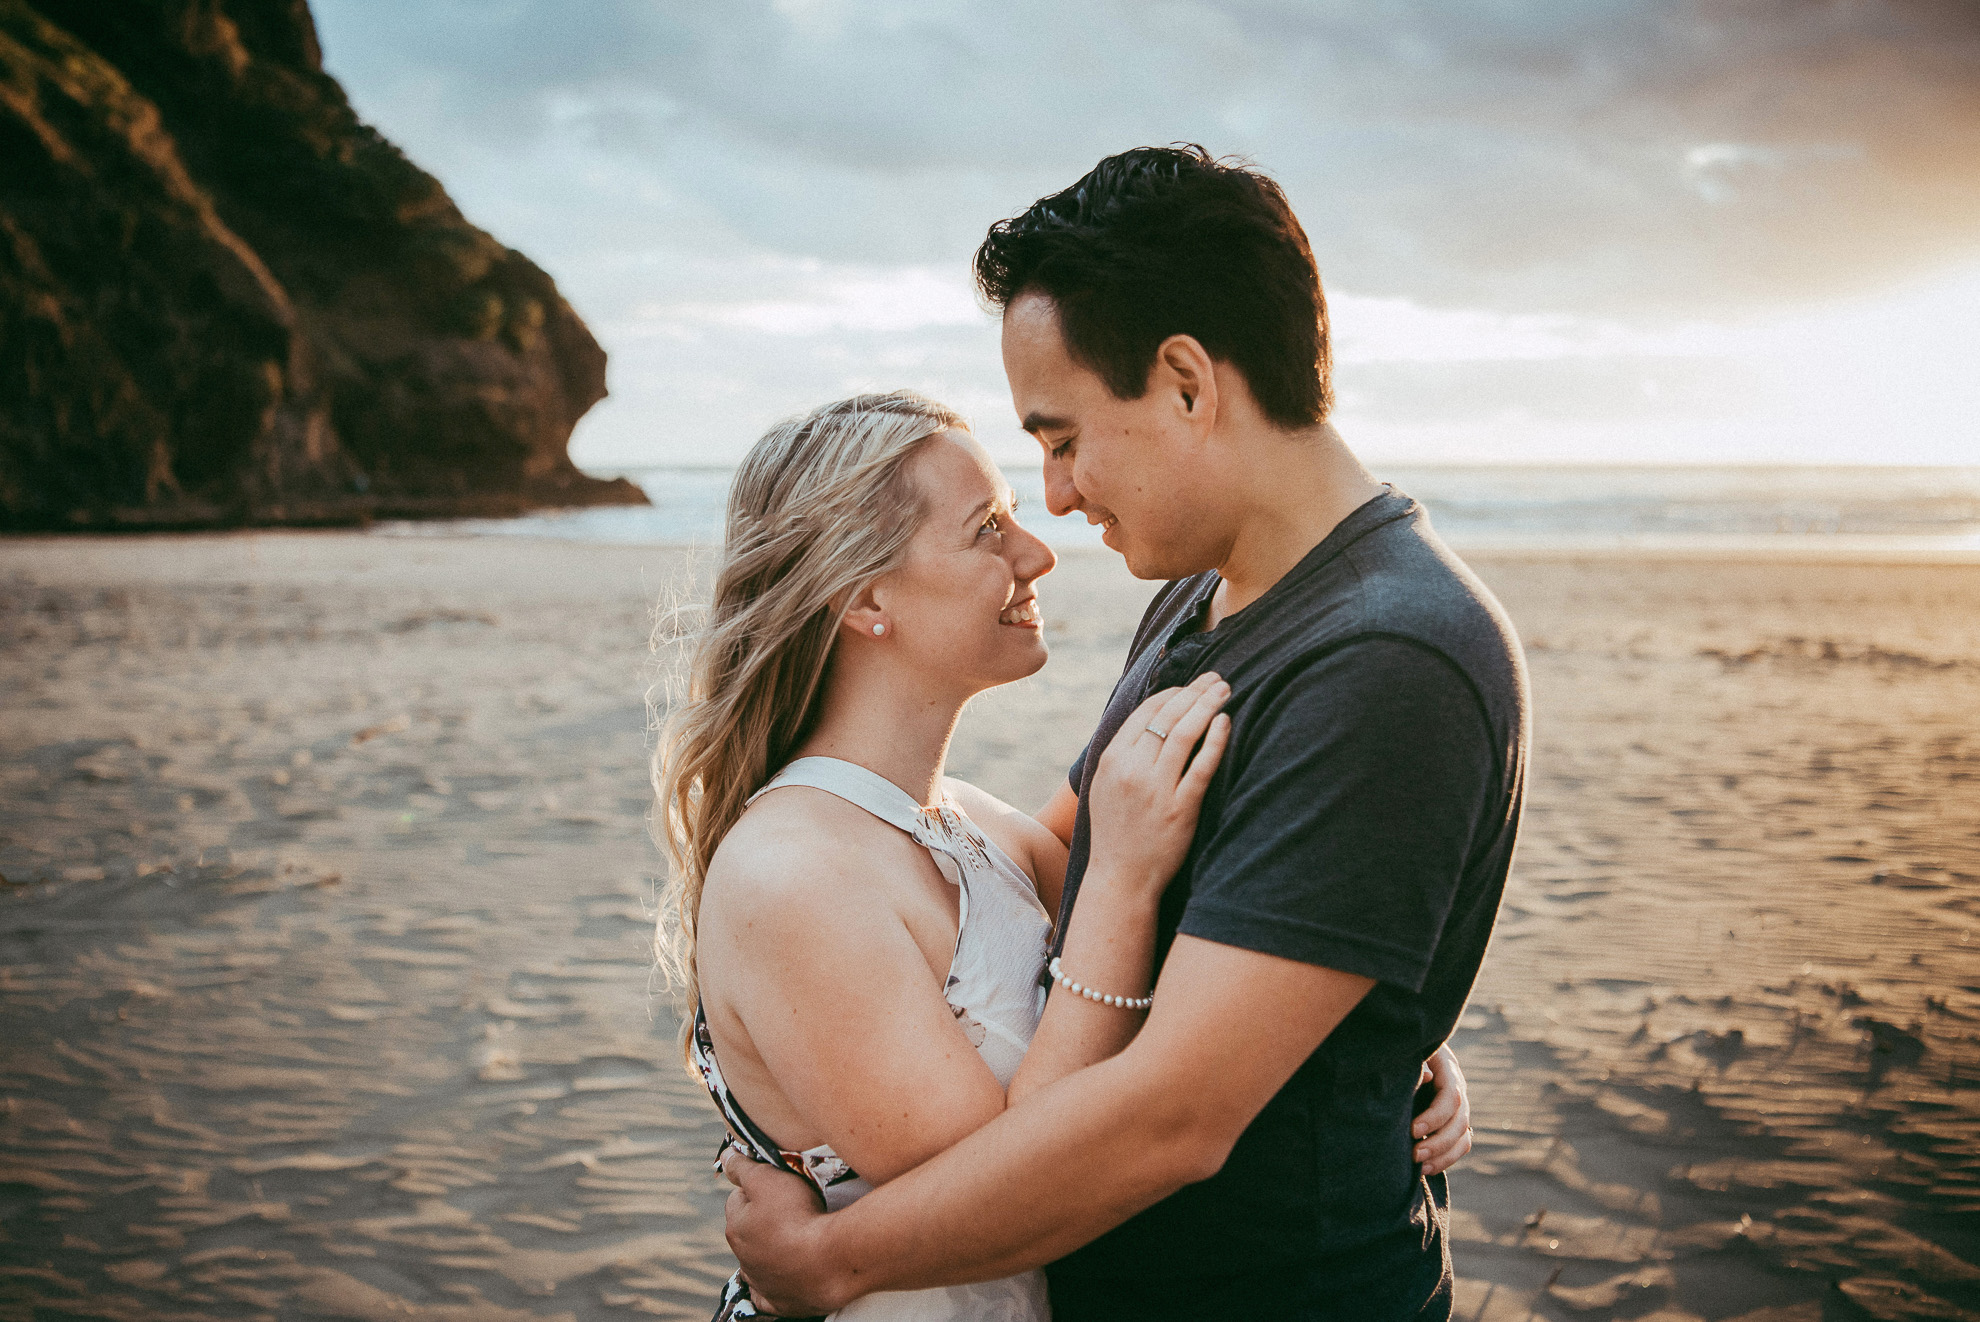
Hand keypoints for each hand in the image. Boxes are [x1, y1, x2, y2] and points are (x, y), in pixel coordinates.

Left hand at [720, 1148, 850, 1316]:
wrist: (827, 1261)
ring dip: (770, 1250)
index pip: (737, 1199)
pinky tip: (785, 1276)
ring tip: (797, 1238)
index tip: (778, 1185)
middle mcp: (743, 1257)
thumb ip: (743, 1167)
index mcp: (735, 1227)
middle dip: (762, 1219)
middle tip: (792, 1208)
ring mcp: (761, 1282)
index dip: (757, 1188)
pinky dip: (773, 1285)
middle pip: (748, 1230)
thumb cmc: (797, 1215)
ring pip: (759, 1261)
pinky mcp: (780, 1302)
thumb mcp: (768, 1178)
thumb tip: (725, 1156)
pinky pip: (768, 1295)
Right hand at [1084, 673, 1231, 899]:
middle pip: (1167, 716)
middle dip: (1195, 691)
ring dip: (1208, 706)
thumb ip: (1123, 755)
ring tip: (1225, 690)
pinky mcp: (1180, 809)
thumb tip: (1149, 722)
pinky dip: (1215, 740)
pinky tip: (1226, 722)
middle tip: (1216, 678)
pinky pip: (1201, 766)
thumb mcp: (1105, 786)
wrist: (1120, 878)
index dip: (1172, 694)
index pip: (1145, 713)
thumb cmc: (1116, 832)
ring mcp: (1156, 789)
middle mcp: (1131, 770)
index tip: (1192, 687)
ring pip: (1184, 734)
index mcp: (1112, 760)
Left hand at [1412, 1044, 1471, 1175]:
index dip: (1435, 1116)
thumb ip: (1413, 1064)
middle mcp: (1457, 1088)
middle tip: (1414, 1154)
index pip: (1452, 1097)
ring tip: (1420, 1166)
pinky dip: (1446, 1159)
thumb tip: (1425, 1077)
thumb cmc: (1398, 1049)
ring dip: (1444, 1155)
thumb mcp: (1404, 1051)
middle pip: (1460, 1120)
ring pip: (1463, 1136)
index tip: (1412, 1130)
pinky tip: (1426, 1168)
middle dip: (1439, 1141)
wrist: (1399, 1045)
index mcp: (1447, 1068)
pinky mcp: (1452, 1120)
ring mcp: (1458, 1106)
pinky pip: (1460, 1144)